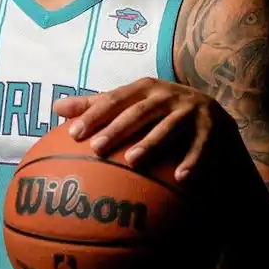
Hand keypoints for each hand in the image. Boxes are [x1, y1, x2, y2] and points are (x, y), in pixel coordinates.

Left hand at [52, 77, 230, 181]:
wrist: (211, 114)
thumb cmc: (158, 111)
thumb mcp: (131, 103)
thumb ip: (96, 105)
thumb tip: (56, 108)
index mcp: (144, 89)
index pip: (114, 99)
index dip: (94, 114)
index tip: (73, 134)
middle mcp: (167, 95)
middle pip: (138, 112)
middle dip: (117, 129)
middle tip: (96, 148)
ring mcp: (190, 110)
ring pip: (168, 127)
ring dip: (151, 143)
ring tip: (132, 160)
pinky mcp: (211, 128)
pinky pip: (200, 146)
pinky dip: (192, 161)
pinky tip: (181, 179)